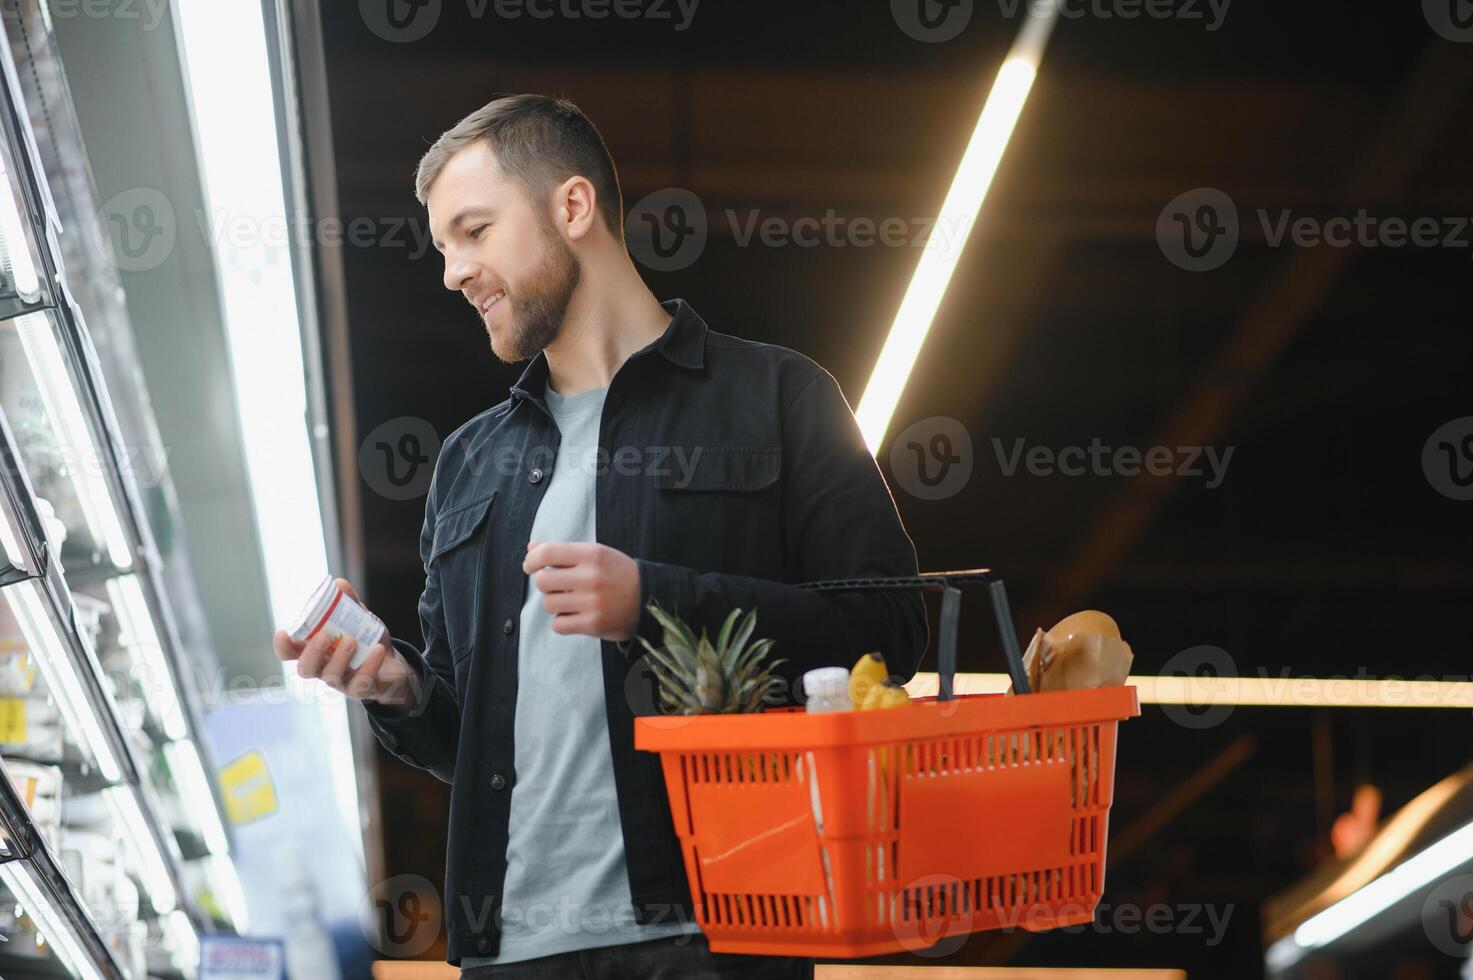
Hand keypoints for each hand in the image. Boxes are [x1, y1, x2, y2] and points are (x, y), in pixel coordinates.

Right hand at [273, 578, 418, 709]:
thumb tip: (339, 584)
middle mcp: (323, 669)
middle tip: (323, 637)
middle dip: (312, 653)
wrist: (394, 666)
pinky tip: (377, 649)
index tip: (283, 633)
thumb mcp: (359, 620)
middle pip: (306, 669)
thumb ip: (348, 604)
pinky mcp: (362, 689)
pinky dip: (369, 665)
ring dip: (339, 659)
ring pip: (332, 677)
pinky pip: (361, 683)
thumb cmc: (367, 642)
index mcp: (316, 651)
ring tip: (351, 640)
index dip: (283, 646)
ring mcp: (341, 682)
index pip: (290, 653)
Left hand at [522, 541, 640, 640]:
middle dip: (545, 583)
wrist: (649, 599)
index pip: (547, 553)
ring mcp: (593, 602)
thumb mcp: (595, 554)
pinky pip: (558, 625)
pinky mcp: (594, 624)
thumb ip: (563, 552)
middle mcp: (592, 577)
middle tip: (557, 586)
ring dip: (554, 603)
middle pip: (543, 580)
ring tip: (570, 601)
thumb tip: (531, 548)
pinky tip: (575, 615)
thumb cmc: (617, 574)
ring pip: (548, 604)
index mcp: (592, 554)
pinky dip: (561, 622)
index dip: (531, 560)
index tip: (530, 566)